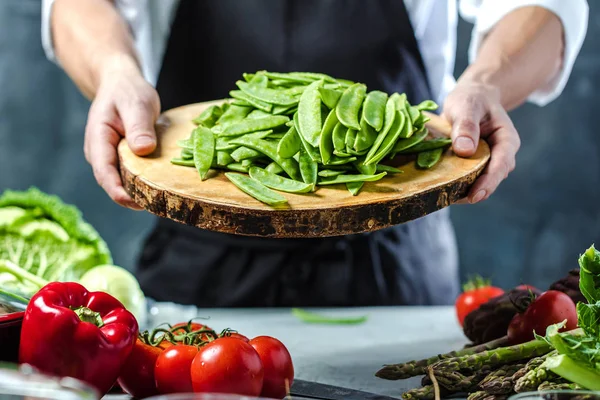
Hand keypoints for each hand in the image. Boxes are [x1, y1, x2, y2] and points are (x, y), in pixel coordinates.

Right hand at [83, 62, 159, 208]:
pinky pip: (132, 175)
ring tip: (164, 201)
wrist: (121, 84)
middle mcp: (100, 153)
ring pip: (123, 182)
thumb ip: (138, 125)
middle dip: (132, 198)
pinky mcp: (122, 159)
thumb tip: (143, 149)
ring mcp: (110, 157)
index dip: (118, 191)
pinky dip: (144, 182)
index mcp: (98, 139)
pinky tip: (163, 188)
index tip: (136, 203)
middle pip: (113, 183)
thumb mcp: (136, 103)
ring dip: (140, 192)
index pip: (104, 172)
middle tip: (160, 206)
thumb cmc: (128, 91)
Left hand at [442, 80, 520, 203]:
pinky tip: (440, 188)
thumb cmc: (471, 99)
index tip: (474, 196)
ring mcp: (488, 162)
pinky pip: (467, 178)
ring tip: (443, 196)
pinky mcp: (474, 166)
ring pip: (479, 182)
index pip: (502, 164)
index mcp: (507, 140)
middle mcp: (501, 155)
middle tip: (453, 200)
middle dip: (475, 191)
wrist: (472, 98)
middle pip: (492, 178)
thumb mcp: (467, 105)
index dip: (489, 182)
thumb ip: (466, 125)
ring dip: (464, 190)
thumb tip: (464, 150)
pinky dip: (456, 184)